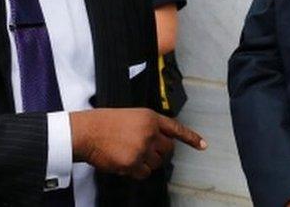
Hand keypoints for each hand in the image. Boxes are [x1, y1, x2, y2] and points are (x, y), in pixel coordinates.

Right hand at [70, 108, 205, 179]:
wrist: (86, 132)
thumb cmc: (104, 123)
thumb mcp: (132, 116)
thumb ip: (148, 126)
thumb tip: (160, 142)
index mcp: (151, 117)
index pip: (176, 128)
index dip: (191, 138)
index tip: (203, 145)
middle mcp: (150, 132)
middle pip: (168, 150)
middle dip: (158, 153)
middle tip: (143, 151)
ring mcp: (142, 148)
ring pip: (156, 163)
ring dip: (146, 163)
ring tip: (129, 153)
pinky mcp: (133, 162)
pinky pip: (144, 173)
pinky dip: (136, 172)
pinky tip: (125, 162)